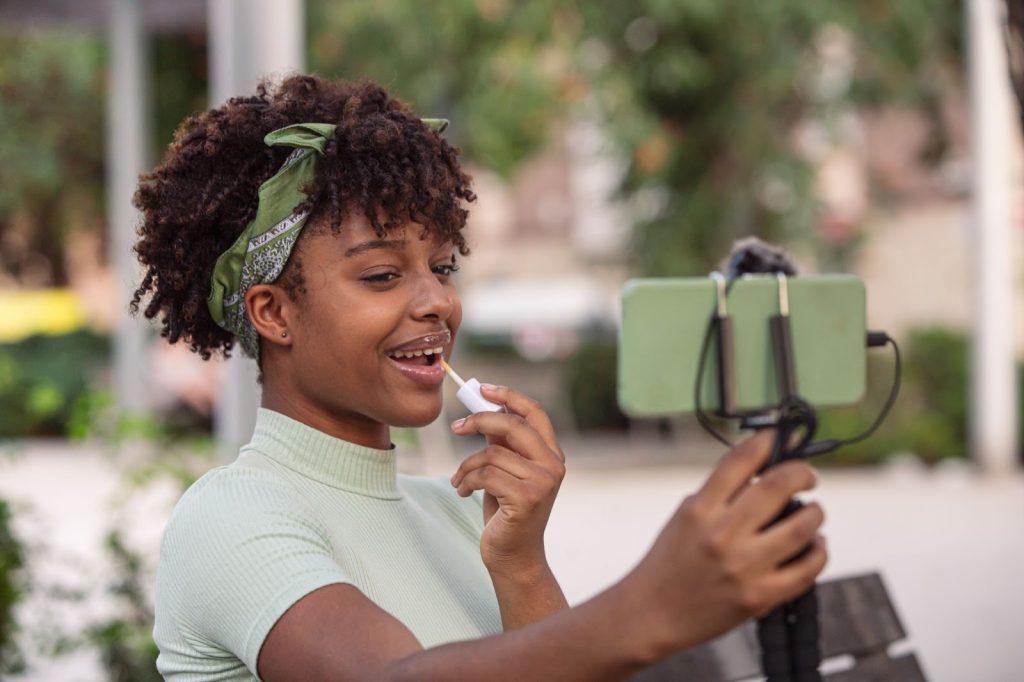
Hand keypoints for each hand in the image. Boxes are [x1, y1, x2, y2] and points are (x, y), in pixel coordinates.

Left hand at [449, 385, 565, 577]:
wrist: (513, 556)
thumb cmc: (506, 511)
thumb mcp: (505, 471)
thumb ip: (502, 444)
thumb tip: (482, 411)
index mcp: (551, 454)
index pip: (535, 412)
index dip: (509, 396)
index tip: (482, 388)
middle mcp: (553, 465)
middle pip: (512, 426)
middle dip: (479, 421)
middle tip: (457, 427)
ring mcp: (543, 483)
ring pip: (492, 454)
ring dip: (466, 466)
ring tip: (459, 480)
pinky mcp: (527, 499)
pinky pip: (486, 476)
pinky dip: (466, 481)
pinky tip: (463, 492)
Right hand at [627, 431, 827, 656]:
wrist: (652, 613)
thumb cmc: (668, 563)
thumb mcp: (685, 517)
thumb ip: (719, 495)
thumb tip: (763, 470)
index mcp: (700, 509)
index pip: (740, 460)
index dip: (766, 440)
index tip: (781, 436)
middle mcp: (722, 534)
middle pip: (778, 486)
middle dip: (802, 473)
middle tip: (806, 475)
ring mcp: (743, 567)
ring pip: (802, 527)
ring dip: (815, 513)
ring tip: (812, 512)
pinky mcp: (760, 596)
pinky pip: (806, 569)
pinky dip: (818, 551)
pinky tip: (814, 544)